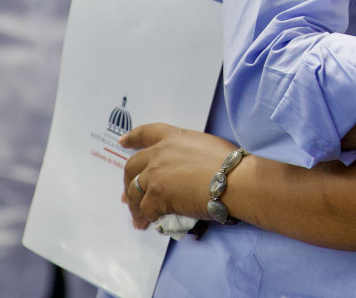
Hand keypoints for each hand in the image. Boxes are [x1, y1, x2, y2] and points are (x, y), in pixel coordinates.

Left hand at [120, 123, 237, 227]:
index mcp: (173, 138)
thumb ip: (185, 152)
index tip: (123, 142)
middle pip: (132, 167)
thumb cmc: (229, 163)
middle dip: (126, 182)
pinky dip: (147, 217)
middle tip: (126, 195)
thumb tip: (182, 168)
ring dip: (134, 206)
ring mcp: (155, 175)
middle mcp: (159, 154)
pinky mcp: (156, 196)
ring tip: (139, 219)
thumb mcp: (204, 145)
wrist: (232, 180)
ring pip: (134, 192)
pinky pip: (146, 209)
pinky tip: (151, 222)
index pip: (147, 133)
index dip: (132, 138)